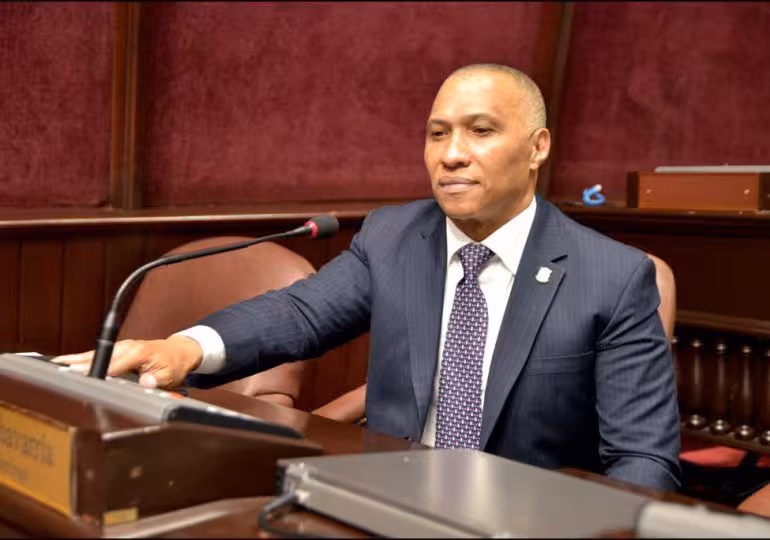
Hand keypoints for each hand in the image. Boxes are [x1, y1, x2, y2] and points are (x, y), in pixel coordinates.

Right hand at [52, 336, 202, 388]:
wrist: (178, 352)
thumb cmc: (174, 364)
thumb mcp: (170, 375)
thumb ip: (158, 380)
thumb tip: (147, 383)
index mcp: (139, 352)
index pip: (117, 364)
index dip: (102, 372)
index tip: (88, 379)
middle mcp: (127, 347)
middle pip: (101, 357)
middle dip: (81, 365)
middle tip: (62, 372)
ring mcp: (121, 347)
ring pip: (95, 354)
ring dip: (76, 361)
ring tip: (55, 367)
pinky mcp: (117, 351)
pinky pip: (97, 355)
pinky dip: (81, 359)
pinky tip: (65, 363)